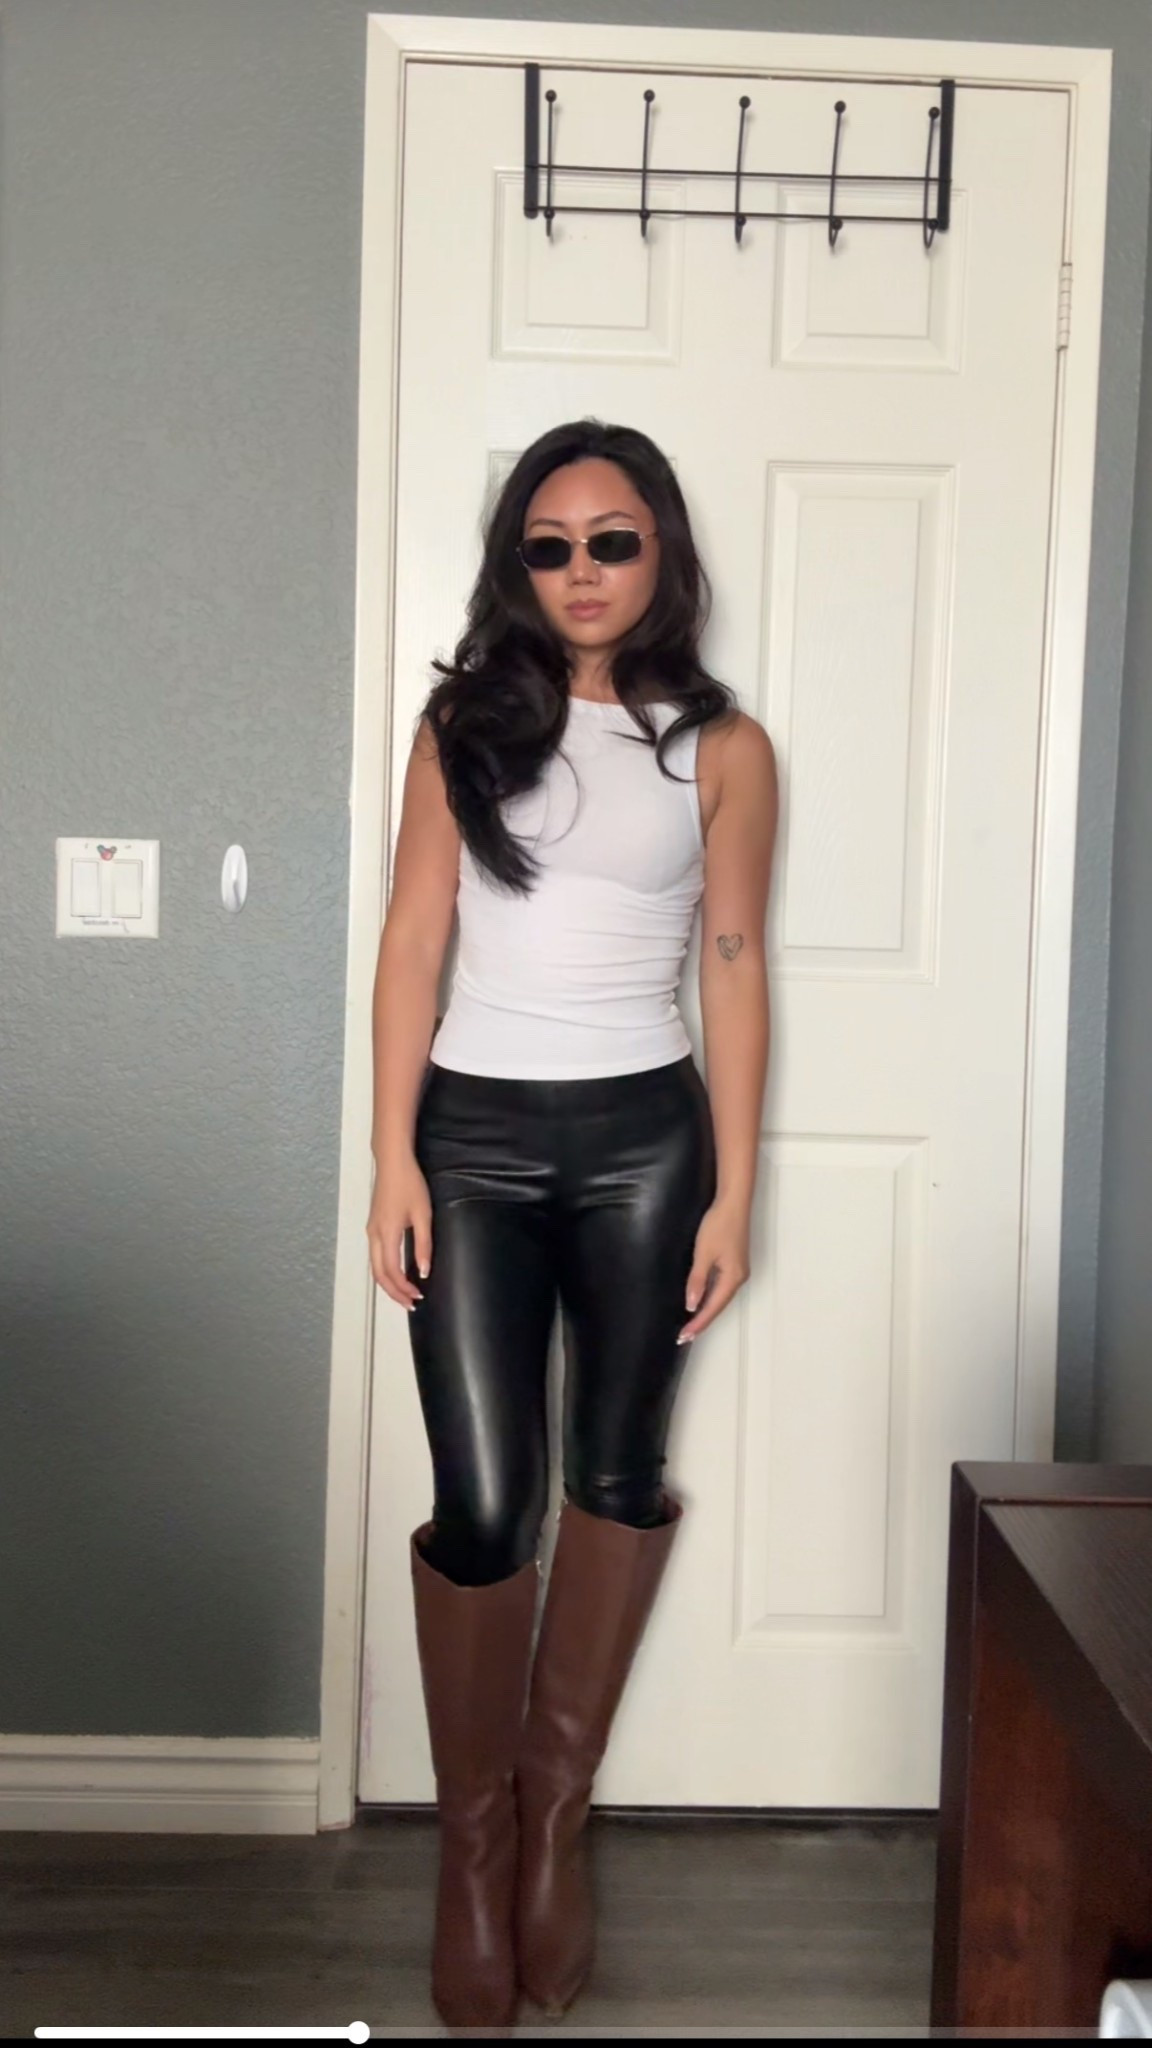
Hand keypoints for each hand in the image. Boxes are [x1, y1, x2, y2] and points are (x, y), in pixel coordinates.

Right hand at [366, 1153, 432, 1309]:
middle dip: (394, 1292)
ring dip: (388, 1283)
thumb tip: (423, 1271)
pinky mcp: (373, 1226)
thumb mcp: (423, 1215)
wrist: (393, 1163)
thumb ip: (424, 1245)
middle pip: (379, 1274)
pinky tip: (397, 1273)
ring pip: (375, 1266)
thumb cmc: (410, 1184)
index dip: (404, 1288)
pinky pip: (375, 1256)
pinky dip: (384, 1271)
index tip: (418, 1296)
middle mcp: (374, 1235)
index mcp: (387, 1234)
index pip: (392, 1272)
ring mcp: (371, 1230)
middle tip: (411, 1304)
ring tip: (404, 1293)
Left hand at [677, 1196, 750, 1343]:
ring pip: (720, 1297)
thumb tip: (692, 1305)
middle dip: (701, 1321)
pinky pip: (722, 1287)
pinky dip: (711, 1297)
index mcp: (732, 1278)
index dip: (698, 1323)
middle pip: (718, 1306)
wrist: (734, 1203)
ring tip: (691, 1324)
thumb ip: (697, 1281)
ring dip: (706, 1310)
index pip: (712, 1308)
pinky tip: (701, 1301)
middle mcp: (739, 1278)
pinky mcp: (735, 1263)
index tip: (685, 1336)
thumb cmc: (719, 1226)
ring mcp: (738, 1270)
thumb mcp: (703, 1254)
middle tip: (685, 1335)